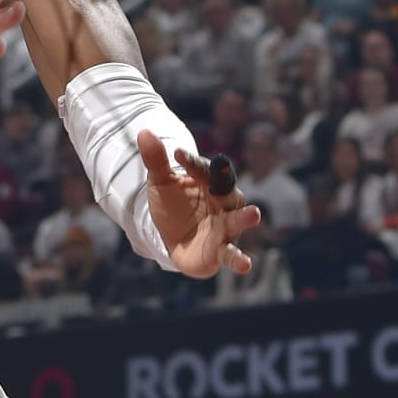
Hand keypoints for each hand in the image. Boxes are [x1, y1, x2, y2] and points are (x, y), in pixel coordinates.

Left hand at [139, 136, 260, 277]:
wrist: (172, 238)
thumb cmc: (173, 205)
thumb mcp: (160, 182)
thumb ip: (156, 160)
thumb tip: (143, 131)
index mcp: (210, 182)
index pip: (204, 169)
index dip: (192, 163)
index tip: (177, 154)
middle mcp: (224, 203)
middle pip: (227, 191)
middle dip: (226, 182)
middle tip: (224, 169)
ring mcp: (225, 228)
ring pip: (236, 221)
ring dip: (245, 219)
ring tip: (254, 215)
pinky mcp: (221, 251)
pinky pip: (231, 255)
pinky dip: (238, 259)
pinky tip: (245, 265)